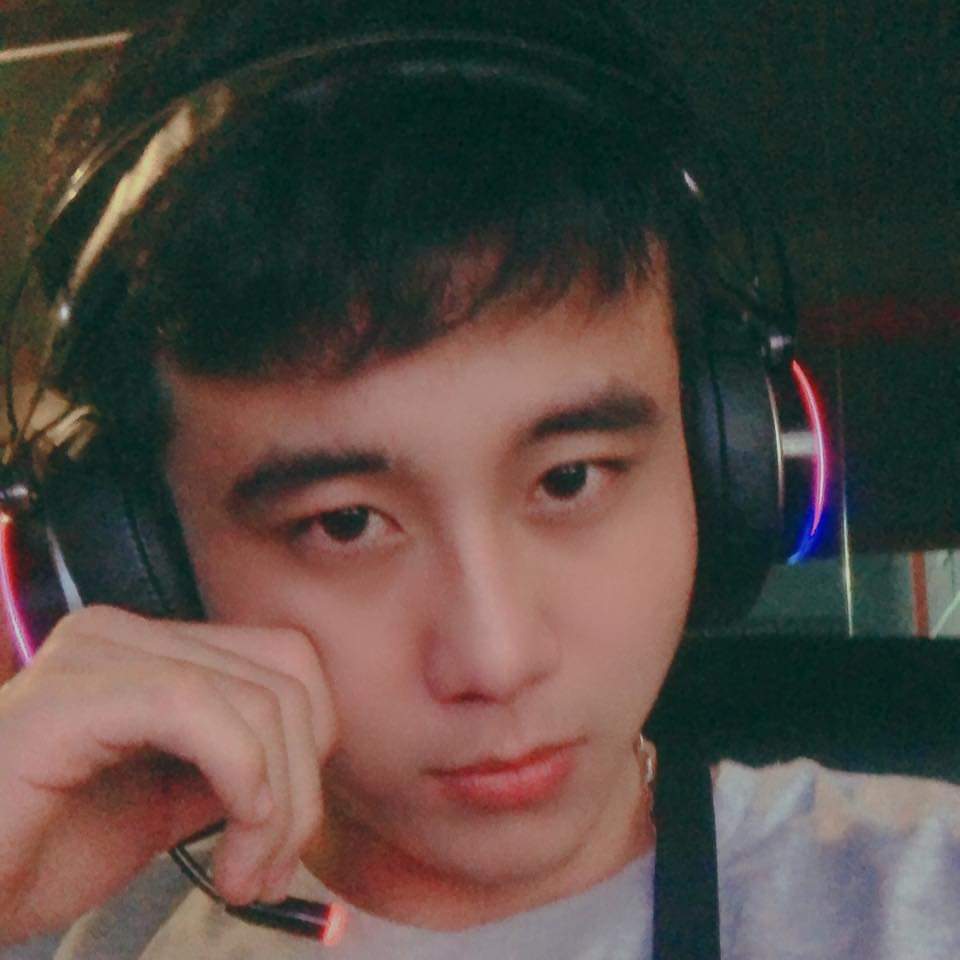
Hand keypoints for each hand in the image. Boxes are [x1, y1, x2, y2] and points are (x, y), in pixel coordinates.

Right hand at [0, 605, 335, 945]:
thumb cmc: (37, 852)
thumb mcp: (166, 804)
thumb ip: (232, 767)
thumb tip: (305, 768)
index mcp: (150, 649)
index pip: (285, 660)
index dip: (312, 744)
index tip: (287, 833)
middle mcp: (124, 633)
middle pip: (284, 678)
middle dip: (301, 786)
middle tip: (268, 870)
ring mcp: (95, 654)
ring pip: (255, 699)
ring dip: (276, 806)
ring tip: (242, 879)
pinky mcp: (69, 693)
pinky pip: (193, 709)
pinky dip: (242, 780)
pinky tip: (228, 853)